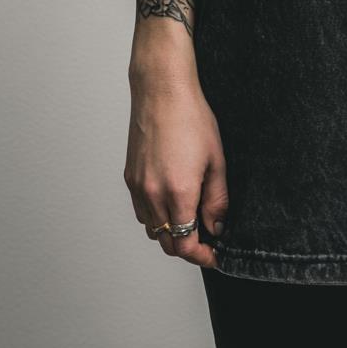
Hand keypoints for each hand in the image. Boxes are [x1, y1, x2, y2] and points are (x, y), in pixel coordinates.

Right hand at [124, 69, 228, 268]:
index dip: (201, 256)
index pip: (185, 244)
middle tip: (207, 240)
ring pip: (152, 229)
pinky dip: (156, 217)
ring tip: (191, 218)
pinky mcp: (129, 178)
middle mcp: (153, 195)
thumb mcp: (216, 159)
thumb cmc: (191, 118)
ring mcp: (138, 187)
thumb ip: (217, 199)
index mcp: (178, 192)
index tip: (214, 255)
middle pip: (167, 243)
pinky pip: (141, 211)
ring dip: (171, 233)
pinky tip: (171, 202)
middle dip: (188, 247)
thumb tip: (217, 226)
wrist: (162, 92)